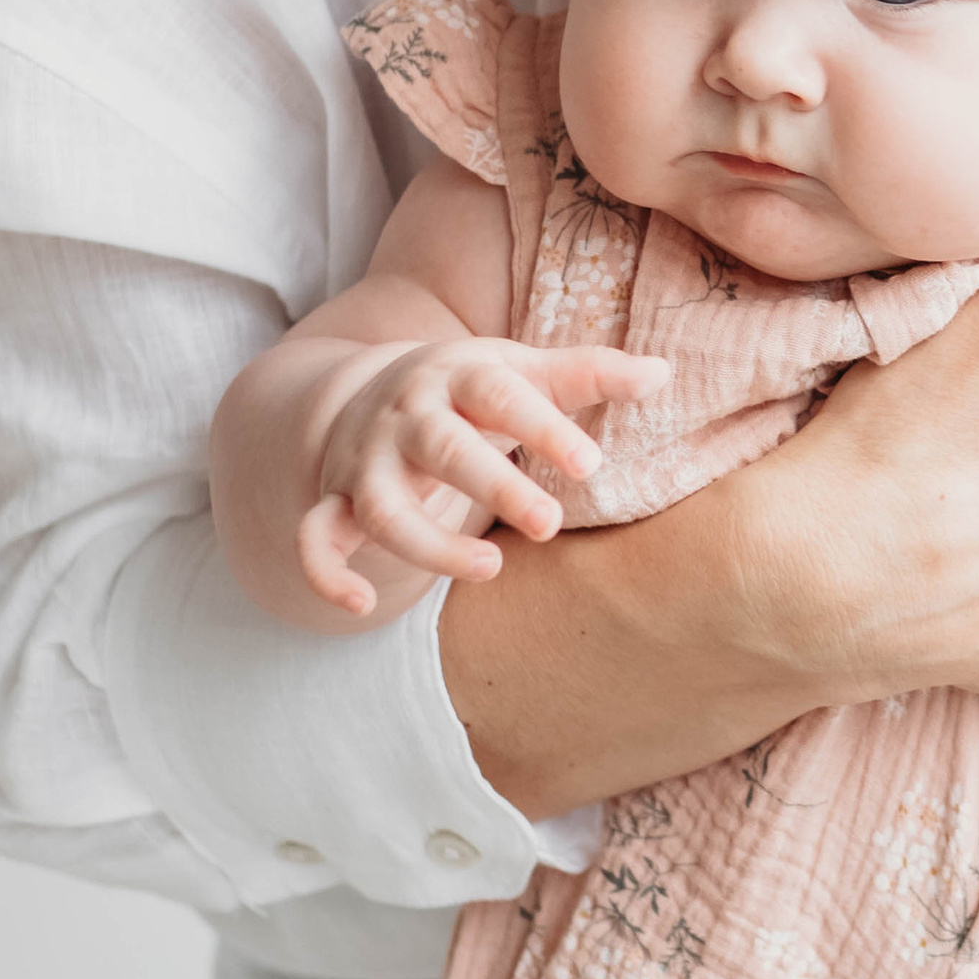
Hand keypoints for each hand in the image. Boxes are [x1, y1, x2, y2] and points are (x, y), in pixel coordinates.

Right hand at [301, 341, 667, 615]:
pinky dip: (325, 572)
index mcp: (460, 376)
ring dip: (428, 543)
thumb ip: (590, 373)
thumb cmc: (472, 391)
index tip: (592, 465)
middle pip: (442, 447)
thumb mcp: (524, 370)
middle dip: (492, 484)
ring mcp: (366, 461)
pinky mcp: (337, 500)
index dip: (544, 426)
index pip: (501, 393)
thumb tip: (664, 373)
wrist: (370, 391)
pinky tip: (362, 607)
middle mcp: (407, 416)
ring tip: (490, 568)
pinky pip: (314, 537)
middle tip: (549, 523)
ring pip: (381, 505)